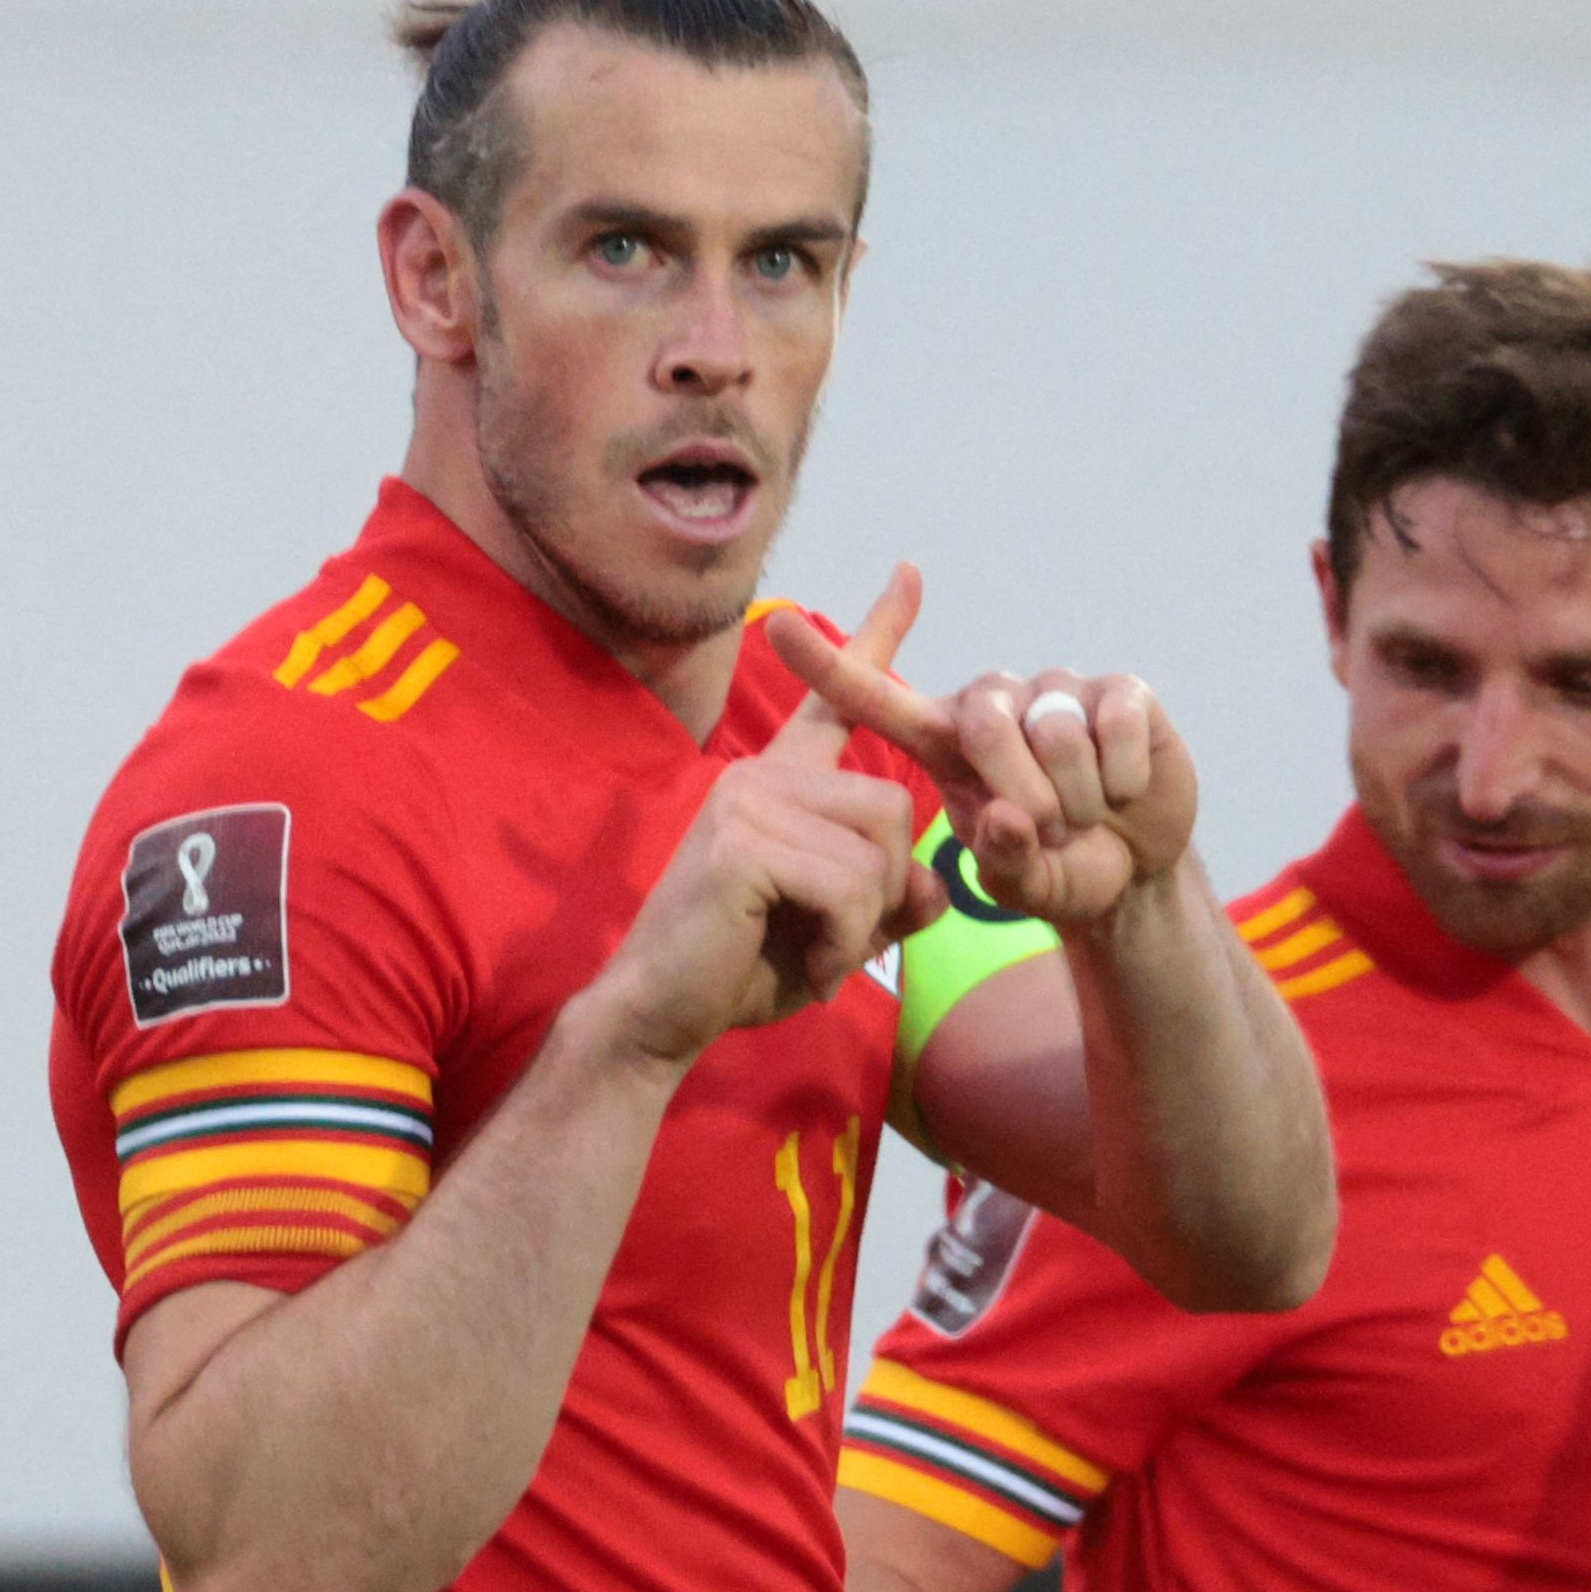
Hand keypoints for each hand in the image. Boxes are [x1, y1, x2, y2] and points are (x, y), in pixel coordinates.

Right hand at [581, 594, 947, 1071]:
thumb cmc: (739, 970)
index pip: (835, 699)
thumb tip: (933, 884)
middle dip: (885, 890)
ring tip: (817, 954)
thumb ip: (888, 900)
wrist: (657, 1017)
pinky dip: (846, 942)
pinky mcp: (741, 845)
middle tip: (837, 940)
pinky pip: (848, 887)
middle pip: (893, 807)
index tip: (910, 573)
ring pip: (877, 850)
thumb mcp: (836, 932)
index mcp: (777, 782)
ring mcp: (746, 803)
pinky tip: (809, 965)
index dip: (878, 635)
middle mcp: (759, 776)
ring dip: (864, 924)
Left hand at [768, 567, 1197, 927]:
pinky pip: (1119, 725)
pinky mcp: (1122, 690)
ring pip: (1059, 730)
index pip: (872, 697)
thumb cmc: (1056, 872)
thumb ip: (1002, 859)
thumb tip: (1007, 816)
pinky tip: (1127, 790)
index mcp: (944, 742)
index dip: (825, 664)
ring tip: (1088, 816)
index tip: (775, 623)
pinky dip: (1126, 777)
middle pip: (986, 723)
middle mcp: (993, 703)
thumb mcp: (1018, 884)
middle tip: (1050, 832)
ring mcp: (1058, 689)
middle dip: (1024, 794)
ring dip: (1080, 797)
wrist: (1137, 875)